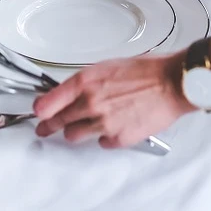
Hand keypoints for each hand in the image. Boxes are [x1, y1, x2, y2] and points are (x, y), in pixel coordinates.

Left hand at [33, 54, 195, 147]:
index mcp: (85, 82)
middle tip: (44, 129)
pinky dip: (105, 136)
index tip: (38, 113)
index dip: (40, 110)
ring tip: (84, 126)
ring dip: (76, 131)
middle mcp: (90, 103)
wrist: (172, 83)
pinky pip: (101, 143)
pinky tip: (113, 127)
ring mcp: (104, 123)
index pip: (48, 102)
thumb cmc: (146, 72)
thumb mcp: (108, 67)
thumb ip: (87, 83)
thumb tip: (73, 93)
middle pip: (58, 122)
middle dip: (50, 126)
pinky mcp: (119, 138)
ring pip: (75, 136)